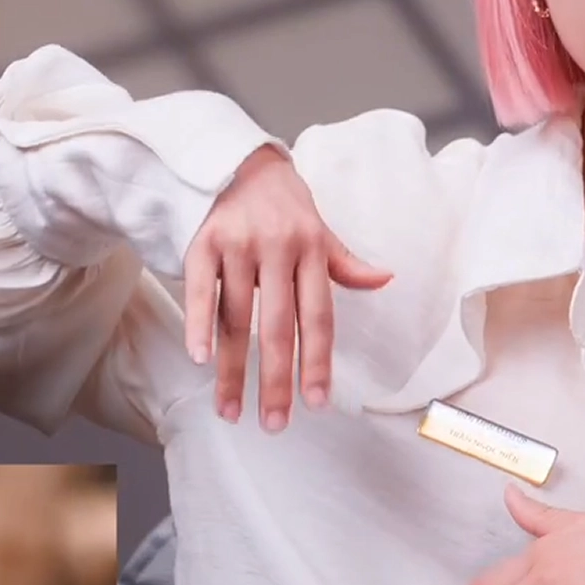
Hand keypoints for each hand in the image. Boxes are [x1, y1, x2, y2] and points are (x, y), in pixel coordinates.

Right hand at [183, 144, 391, 430]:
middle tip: (274, 424)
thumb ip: (345, 263)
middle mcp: (277, 248)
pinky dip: (199, 325)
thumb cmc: (285, 206)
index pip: (318, 318)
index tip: (317, 403)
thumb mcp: (320, 231)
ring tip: (231, 410)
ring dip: (232, 371)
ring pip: (237, 319)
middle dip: (276, 381)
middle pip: (278, 327)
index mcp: (311, 250)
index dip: (318, 362)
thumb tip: (384, 279)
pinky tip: (200, 359)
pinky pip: (202, 290)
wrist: (241, 160)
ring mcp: (239, 245)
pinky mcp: (204, 242)